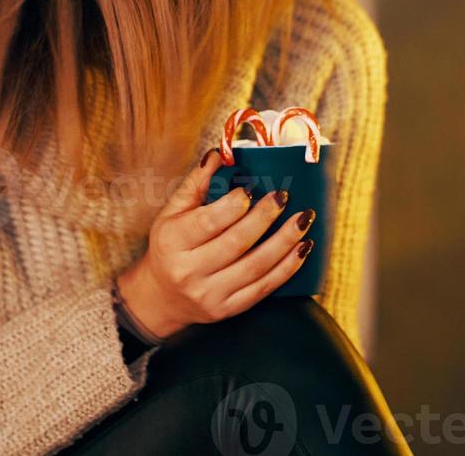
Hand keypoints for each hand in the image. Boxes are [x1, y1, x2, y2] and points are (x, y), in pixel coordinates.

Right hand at [116, 149, 314, 338]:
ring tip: (303, 219)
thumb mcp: (172, 212)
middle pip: (236, 243)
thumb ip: (196, 183)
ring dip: (285, 241)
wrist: (162, 296)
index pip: (208, 222)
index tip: (251, 189)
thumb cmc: (170, 245)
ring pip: (256, 266)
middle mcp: (190, 271)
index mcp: (173, 242)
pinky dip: (287, 268)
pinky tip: (302, 248)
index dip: (233, 205)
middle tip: (283, 196)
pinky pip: (264, 288)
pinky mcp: (228, 310)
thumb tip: (219, 154)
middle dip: (265, 217)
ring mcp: (211, 295)